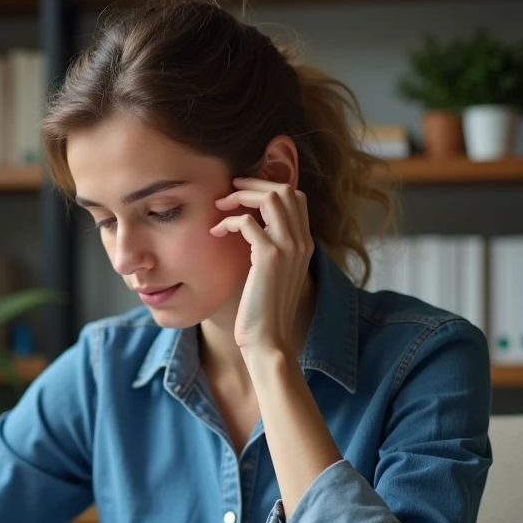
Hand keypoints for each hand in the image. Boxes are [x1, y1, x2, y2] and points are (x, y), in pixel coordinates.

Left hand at [210, 178, 313, 353]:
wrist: (268, 339)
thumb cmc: (263, 311)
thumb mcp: (272, 275)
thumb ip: (270, 250)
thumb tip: (251, 229)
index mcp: (305, 244)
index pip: (296, 197)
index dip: (269, 187)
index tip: (244, 192)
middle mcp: (302, 242)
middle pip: (285, 189)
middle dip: (254, 184)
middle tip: (229, 189)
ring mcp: (289, 248)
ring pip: (271, 197)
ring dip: (241, 196)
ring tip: (220, 205)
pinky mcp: (270, 258)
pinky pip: (249, 222)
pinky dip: (229, 221)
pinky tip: (217, 232)